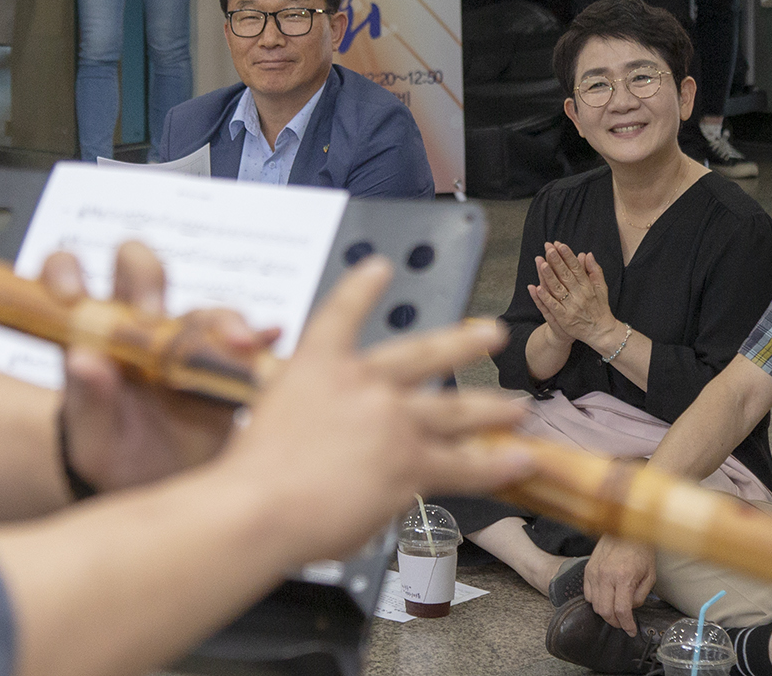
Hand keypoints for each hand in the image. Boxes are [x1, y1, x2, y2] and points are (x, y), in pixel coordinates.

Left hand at [45, 242, 276, 493]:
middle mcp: (137, 326)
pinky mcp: (221, 362)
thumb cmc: (115, 458)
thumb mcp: (93, 441)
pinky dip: (259, 336)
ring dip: (221, 318)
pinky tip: (270, 339)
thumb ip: (86, 403)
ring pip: (202, 308)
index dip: (65, 269)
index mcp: (92, 335)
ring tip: (237, 344)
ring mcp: (182, 341)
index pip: (68, 272)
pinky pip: (243, 340)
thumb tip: (82, 359)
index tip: (71, 295)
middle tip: (151, 316)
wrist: (156, 488)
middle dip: (146, 278)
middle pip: (139, 267)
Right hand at [217, 259, 535, 566]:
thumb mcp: (264, 414)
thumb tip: (327, 434)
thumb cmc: (253, 471)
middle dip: (462, 342)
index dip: (363, 287)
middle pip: (423, 354)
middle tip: (491, 334)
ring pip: (455, 411)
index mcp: (317, 363)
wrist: (260, 504)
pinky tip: (518, 460)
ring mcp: (392, 420)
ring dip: (492, 408)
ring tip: (517, 407)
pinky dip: (495, 465)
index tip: (380, 267)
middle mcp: (362, 382)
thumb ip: (304, 410)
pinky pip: (464, 465)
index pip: (342, 313)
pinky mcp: (411, 464)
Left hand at [525, 242, 615, 349]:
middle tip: (548, 248)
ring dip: (549, 276)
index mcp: (588, 287)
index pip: (576, 268)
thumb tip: (587, 254)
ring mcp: (571, 307)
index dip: (568, 256)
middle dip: (556, 261)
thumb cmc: (600, 308)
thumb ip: (595, 271)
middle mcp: (580, 295)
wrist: (601, 332)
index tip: (560, 245)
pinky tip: (536, 288)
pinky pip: (553, 306)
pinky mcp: (564, 318)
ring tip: (541, 263)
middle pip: (566, 276)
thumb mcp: (601, 288)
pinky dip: (545, 298)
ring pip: (558, 289)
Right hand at [584, 536, 657, 635]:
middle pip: (605, 611)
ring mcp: (594, 572)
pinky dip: (596, 601)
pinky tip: (606, 599)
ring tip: (615, 611)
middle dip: (615, 622)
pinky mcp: (588, 569)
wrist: (626, 530)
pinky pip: (587, 594)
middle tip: (623, 624)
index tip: (631, 631)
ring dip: (605, 612)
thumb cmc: (641, 552)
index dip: (627, 625)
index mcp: (624, 578)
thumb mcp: (650, 576)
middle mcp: (606, 576)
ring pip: (594, 605)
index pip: (622, 611)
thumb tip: (630, 609)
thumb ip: (640, 596)